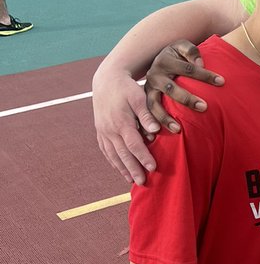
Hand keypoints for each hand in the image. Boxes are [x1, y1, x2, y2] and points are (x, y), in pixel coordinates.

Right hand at [92, 64, 161, 184]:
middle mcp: (110, 130)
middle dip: (133, 169)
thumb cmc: (126, 88)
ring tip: (132, 181)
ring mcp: (103, 131)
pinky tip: (119, 169)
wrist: (106, 80)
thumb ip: (146, 114)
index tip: (153, 168)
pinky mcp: (100, 131)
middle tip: (143, 182)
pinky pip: (106, 150)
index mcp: (121, 122)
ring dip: (122, 169)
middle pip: (123, 154)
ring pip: (113, 154)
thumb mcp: (138, 96)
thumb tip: (155, 131)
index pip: (134, 144)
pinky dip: (113, 161)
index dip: (143, 157)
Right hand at [145, 41, 223, 129]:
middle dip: (187, 99)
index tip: (222, 82)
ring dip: (165, 118)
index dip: (205, 75)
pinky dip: (150, 124)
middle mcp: (154, 75)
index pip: (188, 69)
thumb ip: (191, 51)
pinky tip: (157, 135)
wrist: (156, 58)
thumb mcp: (182, 46)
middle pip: (171, 89)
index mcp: (165, 60)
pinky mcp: (143, 100)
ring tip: (178, 129)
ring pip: (154, 105)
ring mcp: (147, 89)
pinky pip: (146, 114)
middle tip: (204, 107)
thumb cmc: (176, 55)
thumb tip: (200, 63)